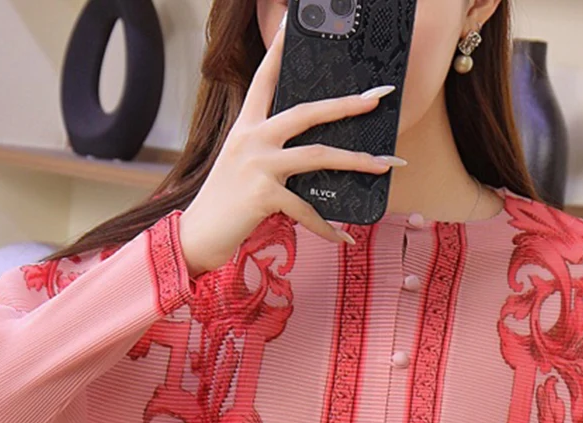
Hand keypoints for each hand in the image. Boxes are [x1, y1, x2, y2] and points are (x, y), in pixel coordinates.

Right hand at [177, 13, 405, 274]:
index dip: (279, 51)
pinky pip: (307, 209)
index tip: (293, 25)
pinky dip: (328, 228)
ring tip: (383, 164)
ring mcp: (258, 165)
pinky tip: (345, 237)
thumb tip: (312, 154)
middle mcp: (252, 139)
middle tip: (377, 97)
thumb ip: (271, 151)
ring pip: (317, 155)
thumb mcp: (244, 165)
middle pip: (306, 112)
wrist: (198, 235)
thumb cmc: (225, 203)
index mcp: (246, 127)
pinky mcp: (263, 195)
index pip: (265, 79)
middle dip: (346, 104)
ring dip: (355, 160)